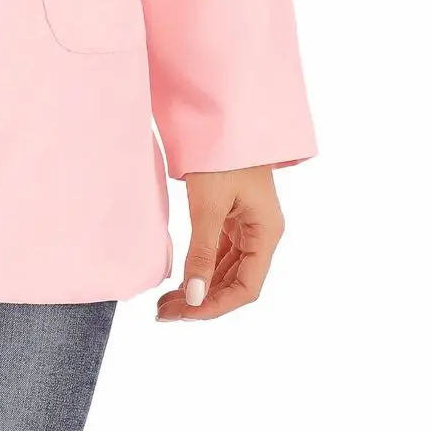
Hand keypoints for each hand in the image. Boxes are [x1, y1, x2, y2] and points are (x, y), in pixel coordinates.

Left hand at [155, 166, 284, 321]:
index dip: (216, 306)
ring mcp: (247, 225)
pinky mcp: (232, 216)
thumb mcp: (208, 205)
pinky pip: (218, 253)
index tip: (184, 315)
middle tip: (164, 314)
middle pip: (235, 282)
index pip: (246, 288)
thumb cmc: (220, 155)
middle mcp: (261, 234)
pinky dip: (199, 267)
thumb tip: (194, 299)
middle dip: (201, 301)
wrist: (221, 116)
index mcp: (266, 233)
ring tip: (165, 303)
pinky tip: (178, 280)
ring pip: (225, 270)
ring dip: (199, 288)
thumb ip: (202, 253)